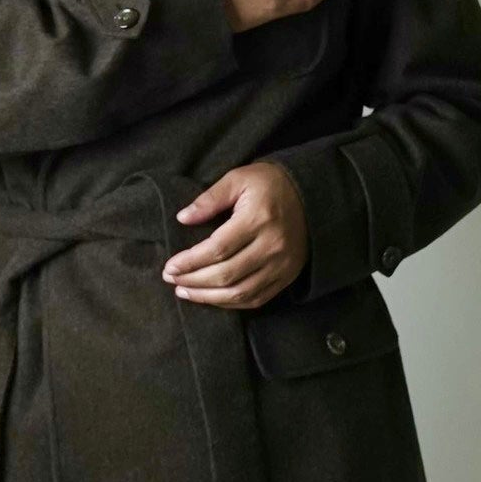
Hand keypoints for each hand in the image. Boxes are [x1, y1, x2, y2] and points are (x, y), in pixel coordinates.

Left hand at [161, 161, 308, 307]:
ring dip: (208, 298)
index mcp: (258, 219)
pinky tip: (211, 298)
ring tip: (184, 291)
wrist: (311, 195)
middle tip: (171, 279)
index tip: (170, 266)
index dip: (190, 262)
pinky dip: (231, 303)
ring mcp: (282, 265)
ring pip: (240, 292)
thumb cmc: (269, 184)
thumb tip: (183, 218)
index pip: (218, 249)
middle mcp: (272, 245)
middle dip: (193, 280)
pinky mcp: (287, 276)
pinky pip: (256, 299)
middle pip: (226, 274)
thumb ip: (210, 198)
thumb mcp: (238, 178)